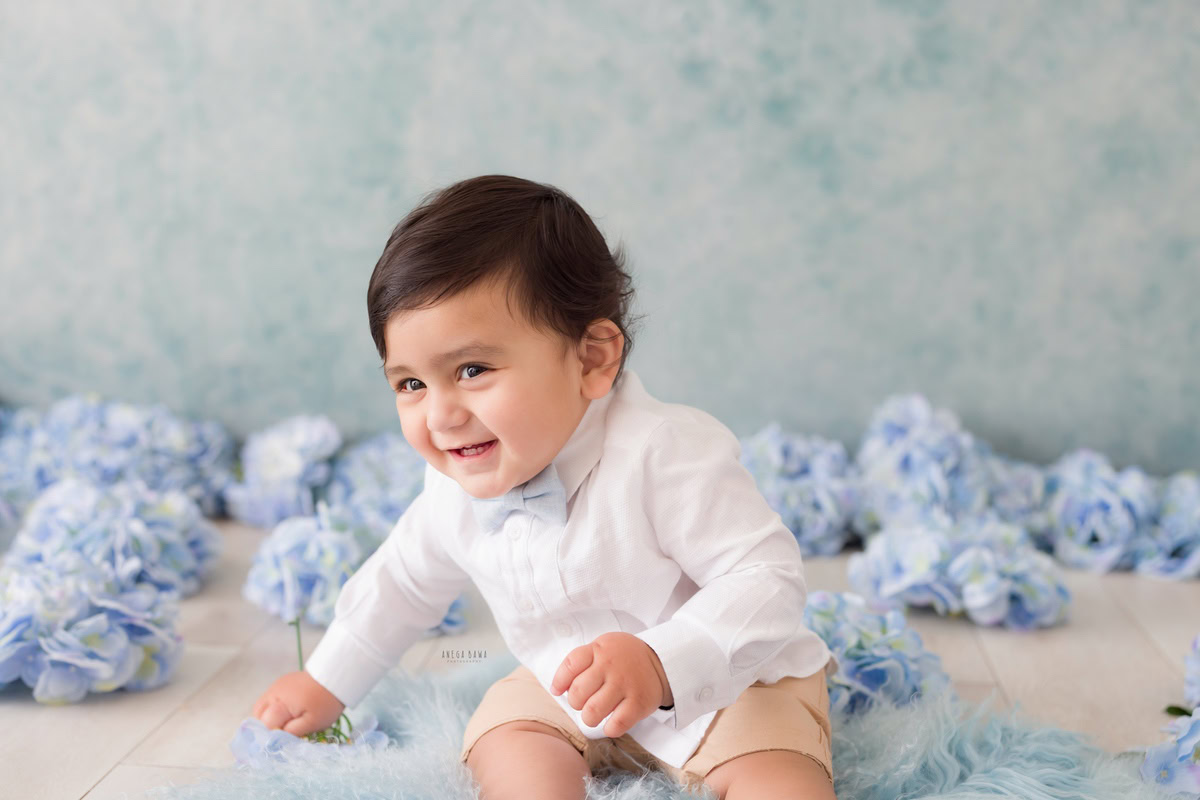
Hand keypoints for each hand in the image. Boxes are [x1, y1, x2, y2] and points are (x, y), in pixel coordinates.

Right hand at [252, 671, 345, 736]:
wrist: (336, 678)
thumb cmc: (326, 703)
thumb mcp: (312, 723)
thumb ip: (291, 733)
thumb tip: (275, 740)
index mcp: (280, 703)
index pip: (264, 724)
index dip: (270, 735)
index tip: (280, 740)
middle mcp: (273, 693)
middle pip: (258, 715)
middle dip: (265, 726)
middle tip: (281, 733)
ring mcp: (276, 686)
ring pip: (261, 707)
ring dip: (268, 717)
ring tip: (284, 723)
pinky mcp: (281, 682)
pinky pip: (269, 699)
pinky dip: (273, 708)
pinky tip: (287, 713)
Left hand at [549, 631, 672, 737]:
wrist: (661, 661)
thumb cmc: (623, 657)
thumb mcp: (602, 647)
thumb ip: (580, 662)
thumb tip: (557, 688)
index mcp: (599, 650)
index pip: (570, 665)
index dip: (559, 681)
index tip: (559, 690)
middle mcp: (611, 666)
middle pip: (577, 693)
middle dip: (576, 702)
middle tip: (584, 701)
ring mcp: (625, 684)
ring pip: (592, 712)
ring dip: (589, 718)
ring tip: (595, 713)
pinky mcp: (639, 703)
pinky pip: (616, 725)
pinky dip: (609, 728)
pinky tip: (612, 721)